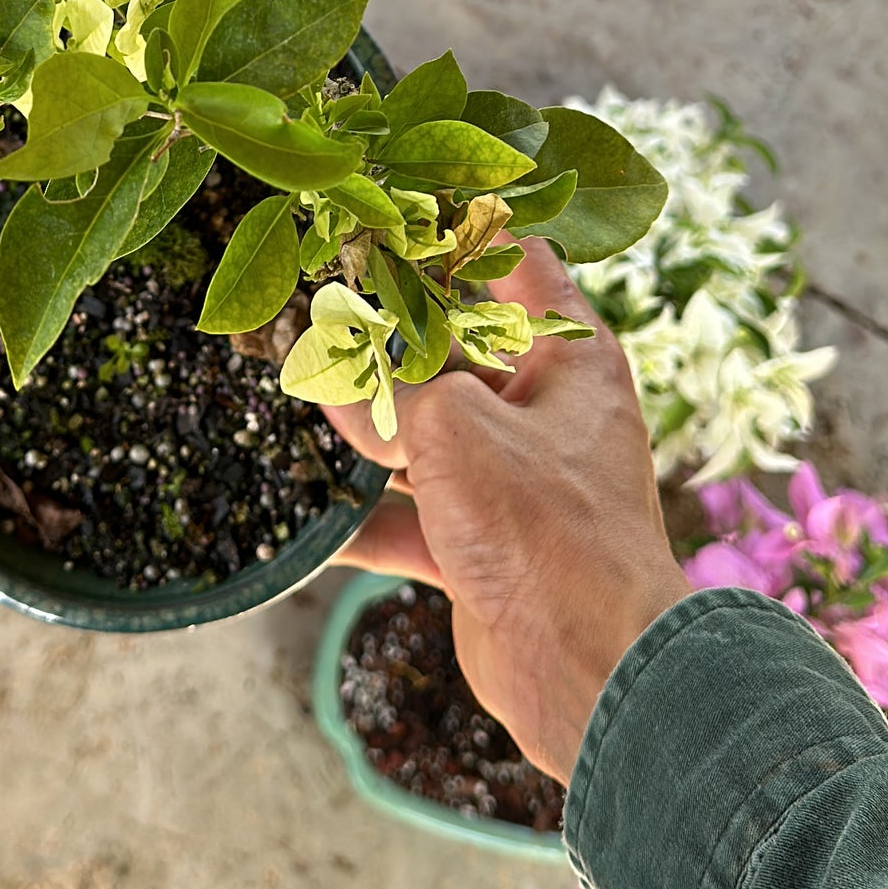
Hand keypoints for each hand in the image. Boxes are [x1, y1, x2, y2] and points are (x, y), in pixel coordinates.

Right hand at [324, 239, 687, 783]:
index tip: (382, 217)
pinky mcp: (486, 549)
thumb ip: (387, 386)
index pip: (514, 263)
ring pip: (429, 435)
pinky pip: (414, 517)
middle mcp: (548, 412)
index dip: (452, 235)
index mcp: (569, 358)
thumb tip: (332, 357)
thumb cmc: (546, 527)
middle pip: (457, 352)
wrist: (592, 671)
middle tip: (311, 311)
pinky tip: (305, 513)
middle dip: (385, 338)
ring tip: (295, 395)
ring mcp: (516, 483)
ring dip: (367, 427)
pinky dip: (364, 517)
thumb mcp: (452, 426)